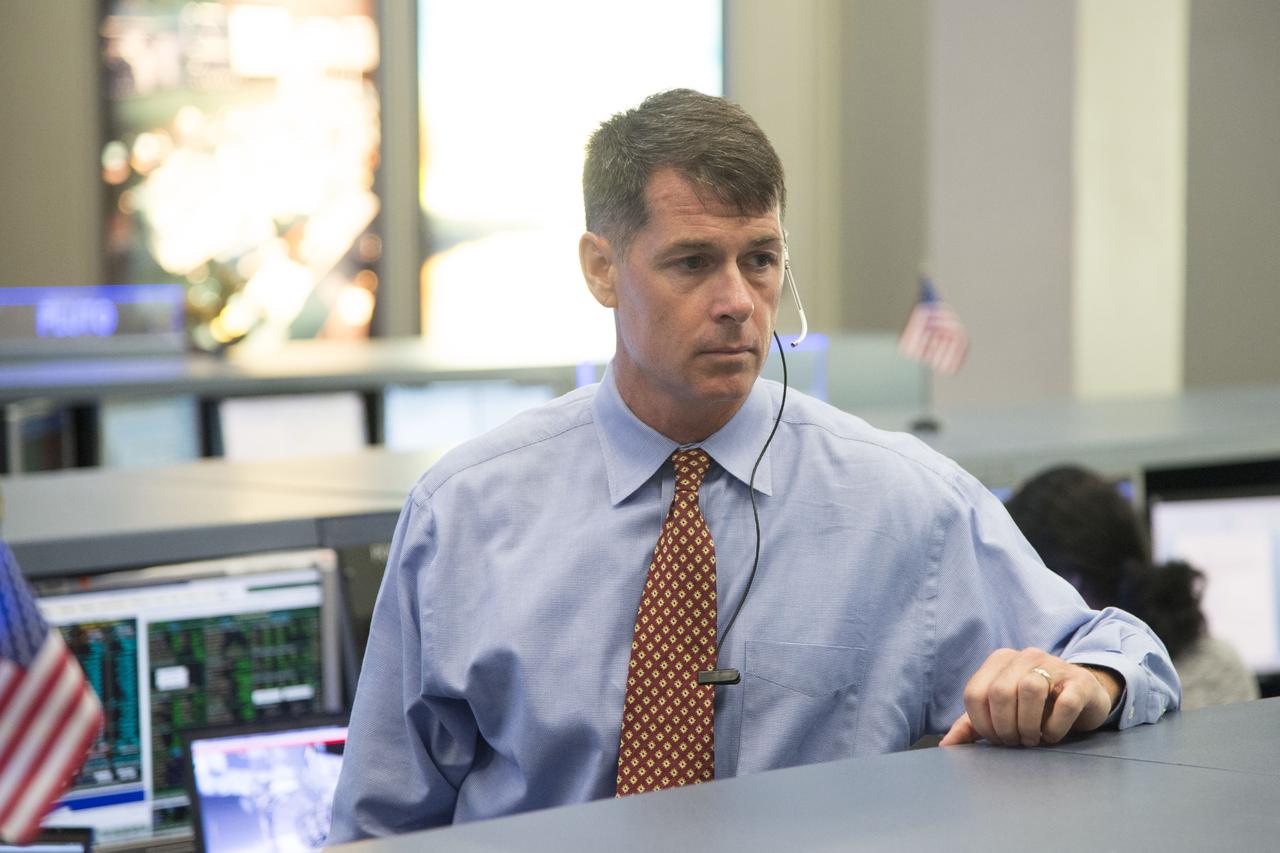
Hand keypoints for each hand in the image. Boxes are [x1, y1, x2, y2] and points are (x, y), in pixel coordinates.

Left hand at [939, 648, 1120, 747]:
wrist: (1082, 696)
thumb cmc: (1036, 706)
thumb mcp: (1001, 713)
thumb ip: (972, 726)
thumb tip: (946, 746)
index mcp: (999, 660)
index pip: (974, 694)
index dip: (982, 724)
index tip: (996, 738)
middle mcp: (1024, 656)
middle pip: (1000, 692)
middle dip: (1005, 727)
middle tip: (1016, 741)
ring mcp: (1054, 665)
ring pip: (1030, 690)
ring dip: (1028, 725)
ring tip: (1033, 737)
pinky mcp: (1079, 682)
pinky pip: (1064, 704)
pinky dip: (1054, 727)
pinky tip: (1052, 735)